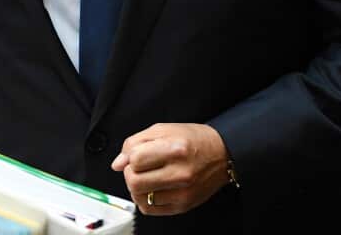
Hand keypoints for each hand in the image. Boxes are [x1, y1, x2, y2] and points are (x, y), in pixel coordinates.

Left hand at [111, 123, 231, 215]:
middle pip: (134, 182)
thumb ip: (136, 142)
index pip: (135, 160)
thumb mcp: (164, 129)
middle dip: (129, 174)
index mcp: (175, 149)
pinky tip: (151, 189)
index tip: (136, 155)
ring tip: (146, 177)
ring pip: (140, 198)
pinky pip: (150, 210)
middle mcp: (180, 173)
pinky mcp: (183, 205)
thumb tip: (117, 163)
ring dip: (136, 187)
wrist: (223, 154)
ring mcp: (182, 192)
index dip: (130, 157)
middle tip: (138, 168)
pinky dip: (144, 200)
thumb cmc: (194, 139)